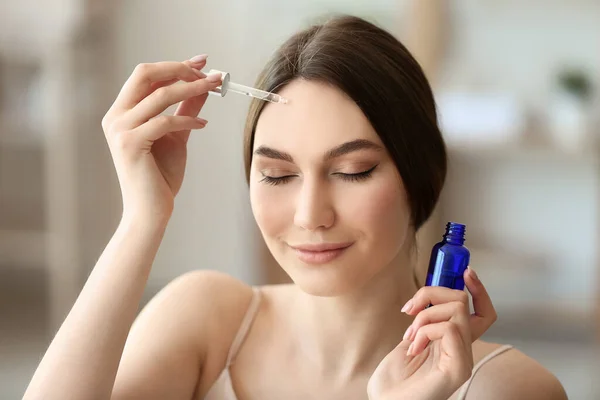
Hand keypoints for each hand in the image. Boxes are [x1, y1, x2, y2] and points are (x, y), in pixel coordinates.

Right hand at [101, 55, 222, 222]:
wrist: (150, 210)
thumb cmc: (160, 176)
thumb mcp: (176, 136)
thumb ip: (185, 110)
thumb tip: (204, 86)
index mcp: (121, 112)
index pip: (146, 75)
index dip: (175, 65)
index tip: (202, 61)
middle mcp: (114, 117)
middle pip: (146, 74)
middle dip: (180, 69)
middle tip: (208, 73)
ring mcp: (119, 130)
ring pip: (159, 96)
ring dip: (191, 89)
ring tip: (215, 89)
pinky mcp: (129, 144)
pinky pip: (164, 121)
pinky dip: (188, 120)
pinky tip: (203, 125)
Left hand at [367, 268, 496, 399]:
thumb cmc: (394, 379)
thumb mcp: (410, 339)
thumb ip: (424, 320)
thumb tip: (426, 296)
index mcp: (454, 343)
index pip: (481, 312)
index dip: (478, 290)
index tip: (466, 273)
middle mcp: (463, 350)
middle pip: (463, 301)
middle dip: (431, 294)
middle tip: (409, 310)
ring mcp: (463, 360)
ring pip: (456, 310)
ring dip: (424, 317)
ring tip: (410, 337)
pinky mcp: (458, 369)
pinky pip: (450, 329)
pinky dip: (426, 331)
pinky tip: (414, 348)